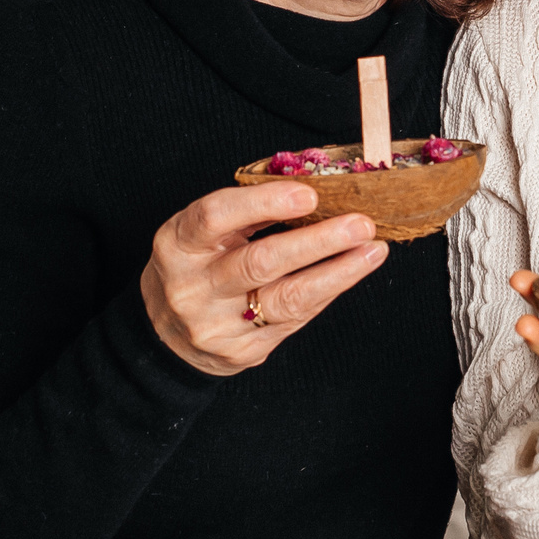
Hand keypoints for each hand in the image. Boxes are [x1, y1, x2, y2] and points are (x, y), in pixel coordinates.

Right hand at [141, 179, 387, 375]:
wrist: (165, 336)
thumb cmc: (196, 266)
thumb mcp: (204, 233)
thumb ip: (248, 212)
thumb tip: (312, 186)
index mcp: (178, 245)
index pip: (216, 216)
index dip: (263, 202)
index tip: (308, 195)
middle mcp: (192, 288)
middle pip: (260, 262)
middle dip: (318, 241)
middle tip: (360, 224)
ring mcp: (216, 325)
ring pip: (286, 298)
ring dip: (338, 272)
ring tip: (373, 250)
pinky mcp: (242, 352)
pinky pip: (294, 320)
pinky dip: (327, 292)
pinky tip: (350, 272)